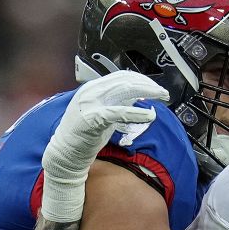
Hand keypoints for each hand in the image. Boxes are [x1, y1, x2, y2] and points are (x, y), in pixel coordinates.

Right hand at [41, 71, 169, 221]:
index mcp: (92, 88)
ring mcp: (90, 103)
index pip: (121, 76)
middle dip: (148, 85)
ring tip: (161, 97)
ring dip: (146, 92)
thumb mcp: (104, 114)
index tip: (155, 86)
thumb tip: (138, 95)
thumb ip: (118, 103)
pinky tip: (149, 115)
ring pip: (124, 91)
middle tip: (163, 92)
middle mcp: (91, 91)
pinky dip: (136, 113)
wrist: (65, 153)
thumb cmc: (84, 136)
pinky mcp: (92, 118)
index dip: (141, 79)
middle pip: (125, 81)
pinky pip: (119, 112)